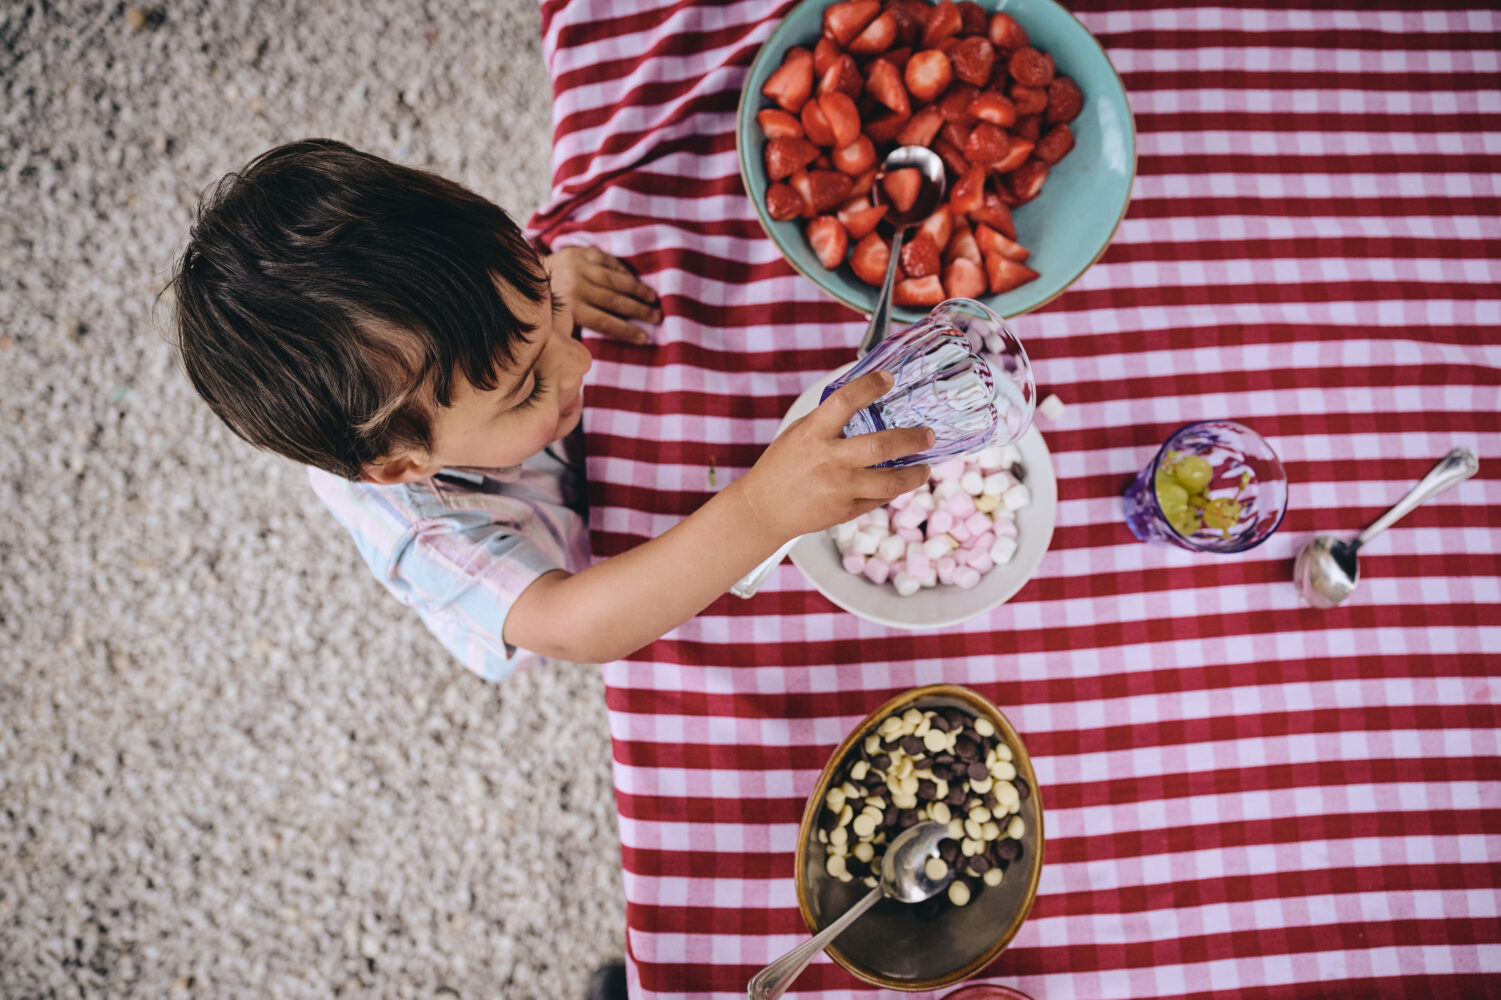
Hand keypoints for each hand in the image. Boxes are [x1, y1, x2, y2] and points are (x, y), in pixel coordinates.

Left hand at [543, 245, 660, 344]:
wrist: (532, 271)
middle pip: (614, 301)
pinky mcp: (583, 252)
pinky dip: (626, 273)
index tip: (644, 338)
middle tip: (658, 317)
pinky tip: (638, 283)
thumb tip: (588, 357)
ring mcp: (579, 266)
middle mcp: (575, 286)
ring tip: (654, 300)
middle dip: (639, 310)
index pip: (604, 322)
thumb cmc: (549, 306)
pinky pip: (611, 263)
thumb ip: (573, 334)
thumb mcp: (556, 322)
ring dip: (638, 290)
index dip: (626, 331)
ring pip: (616, 281)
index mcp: (569, 307)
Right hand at [730, 369, 932, 544]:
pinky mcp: (844, 511)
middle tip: (928, 435)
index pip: (844, 402)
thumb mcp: (798, 434)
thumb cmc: (781, 467)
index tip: (888, 379)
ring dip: (914, 474)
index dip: (869, 386)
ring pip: (890, 482)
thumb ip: (827, 421)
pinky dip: (892, 490)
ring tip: (925, 467)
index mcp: (812, 435)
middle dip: (912, 439)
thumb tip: (863, 401)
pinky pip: (878, 499)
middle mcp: (828, 461)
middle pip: (881, 447)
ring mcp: (838, 489)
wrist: (764, 510)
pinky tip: (900, 482)